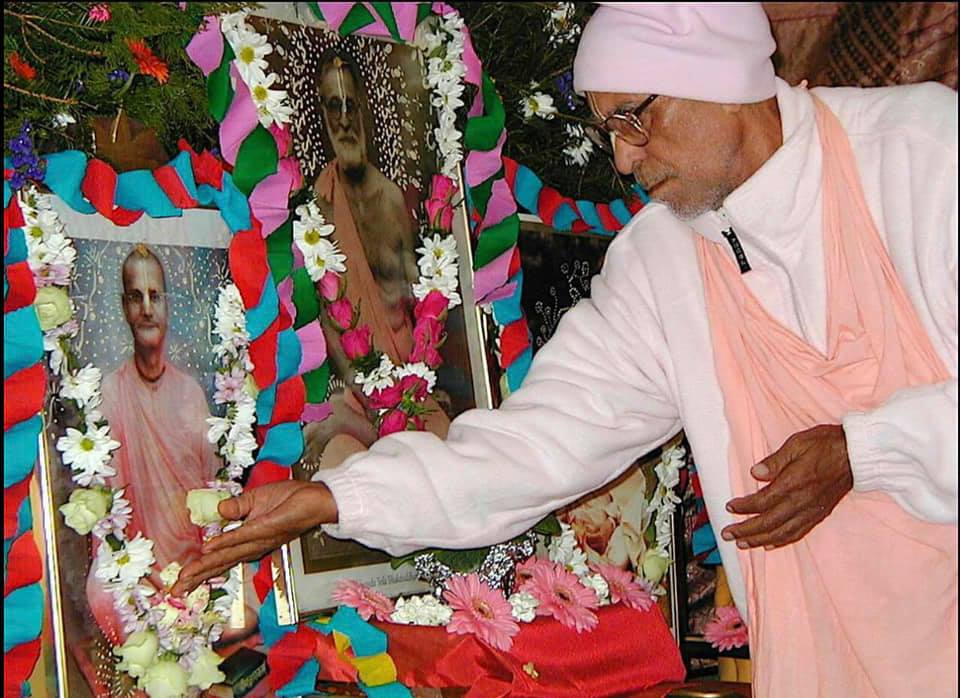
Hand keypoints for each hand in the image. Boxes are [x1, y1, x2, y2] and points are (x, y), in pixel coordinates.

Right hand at [171, 480, 336, 595]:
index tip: (180, 582)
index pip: (220, 559)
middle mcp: (252, 546)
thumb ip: (235, 508)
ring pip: (227, 555)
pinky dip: (226, 542)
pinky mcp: (267, 528)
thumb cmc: (288, 499)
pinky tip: (210, 549)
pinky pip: (243, 536)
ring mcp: (259, 539)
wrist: (315, 498)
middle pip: (220, 564)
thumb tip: (216, 512)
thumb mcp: (255, 500)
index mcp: (248, 542)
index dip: (200, 570)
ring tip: (185, 576)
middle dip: (196, 577)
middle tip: (175, 589)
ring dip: (205, 566)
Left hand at [721, 424, 852, 549]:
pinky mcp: (819, 514)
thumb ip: (774, 461)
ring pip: (781, 532)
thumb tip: (755, 472)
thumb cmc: (826, 445)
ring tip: (742, 544)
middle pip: (768, 522)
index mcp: (793, 483)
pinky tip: (769, 543)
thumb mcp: (797, 444)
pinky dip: (781, 540)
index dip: (744, 507)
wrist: (856, 455)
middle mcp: (801, 501)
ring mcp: (811, 510)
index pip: (762, 501)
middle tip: (727, 534)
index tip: (729, 507)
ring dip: (759, 539)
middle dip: (745, 530)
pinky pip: (797, 532)